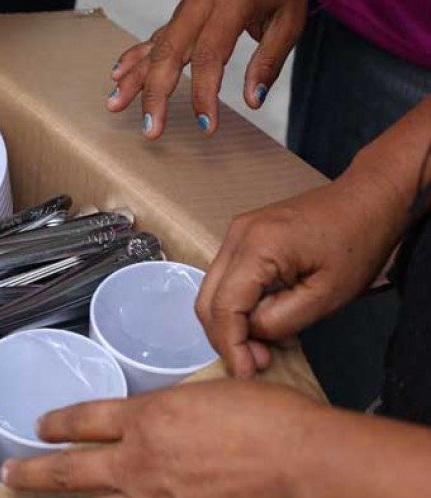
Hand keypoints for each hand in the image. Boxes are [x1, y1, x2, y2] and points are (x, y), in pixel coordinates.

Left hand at [2, 379, 321, 496]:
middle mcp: (143, 463)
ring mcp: (161, 497)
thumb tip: (165, 424)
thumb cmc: (271, 420)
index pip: (85, 420)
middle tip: (10, 473)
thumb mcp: (209, 397)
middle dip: (34, 471)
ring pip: (106, 496)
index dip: (58, 423)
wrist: (305, 461)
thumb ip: (175, 412)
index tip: (42, 425)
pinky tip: (125, 497)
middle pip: (70, 470)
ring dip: (77, 492)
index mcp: (149, 420)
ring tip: (49, 490)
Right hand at [107, 0, 306, 138]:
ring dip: (133, 79)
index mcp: (230, 6)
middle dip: (155, 95)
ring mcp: (185, 10)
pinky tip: (116, 77)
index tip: (207, 126)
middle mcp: (199, 7)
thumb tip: (252, 101)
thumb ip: (270, 60)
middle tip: (151, 130)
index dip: (205, 94)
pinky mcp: (179, 15)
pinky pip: (151, 40)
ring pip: (153, 49)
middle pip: (168, 55)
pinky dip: (132, 59)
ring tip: (114, 106)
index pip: (210, 56)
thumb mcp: (291, 18)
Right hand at [196, 165, 408, 377]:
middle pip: (207, 300)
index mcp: (256, 247)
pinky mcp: (243, 238)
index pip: (224, 307)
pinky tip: (268, 319)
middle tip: (258, 363)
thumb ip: (282, 319)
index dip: (231, 345)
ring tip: (267, 344)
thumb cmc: (356, 243)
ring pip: (213, 291)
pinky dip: (239, 306)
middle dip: (226, 338)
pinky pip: (227, 279)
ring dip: (233, 324)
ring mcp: (236, 234)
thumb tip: (252, 334)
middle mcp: (236, 237)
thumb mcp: (327, 295)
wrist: (366, 201)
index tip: (248, 373)